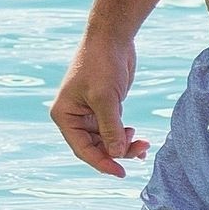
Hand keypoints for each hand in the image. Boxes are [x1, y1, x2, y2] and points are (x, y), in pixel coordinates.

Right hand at [50, 36, 149, 176]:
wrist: (112, 37)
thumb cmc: (101, 63)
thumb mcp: (106, 98)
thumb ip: (110, 128)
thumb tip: (116, 154)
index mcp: (65, 115)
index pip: (82, 148)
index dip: (101, 162)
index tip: (121, 172)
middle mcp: (74, 116)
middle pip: (95, 147)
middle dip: (117, 151)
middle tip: (140, 150)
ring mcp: (89, 112)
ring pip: (106, 140)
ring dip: (124, 144)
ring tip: (143, 143)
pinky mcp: (105, 107)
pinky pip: (114, 129)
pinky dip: (125, 136)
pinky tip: (138, 138)